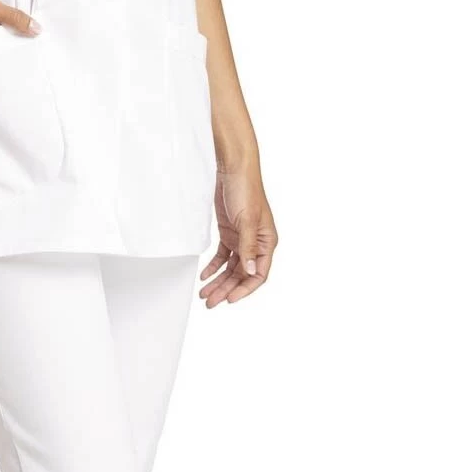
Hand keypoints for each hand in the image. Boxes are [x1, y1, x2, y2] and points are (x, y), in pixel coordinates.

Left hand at [199, 163, 276, 306]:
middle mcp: (256, 243)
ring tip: (205, 293)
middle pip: (242, 274)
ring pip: (231, 267)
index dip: (244, 289)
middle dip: (226, 289)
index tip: (229, 299)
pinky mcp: (229, 232)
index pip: (258, 274)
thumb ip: (248, 248)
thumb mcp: (247, 221)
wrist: (233, 169)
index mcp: (267, 242)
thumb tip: (251, 272)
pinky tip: (205, 275)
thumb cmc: (246, 190)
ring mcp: (241, 238)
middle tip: (210, 302)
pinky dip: (213, 266)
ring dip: (218, 281)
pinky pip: (222, 255)